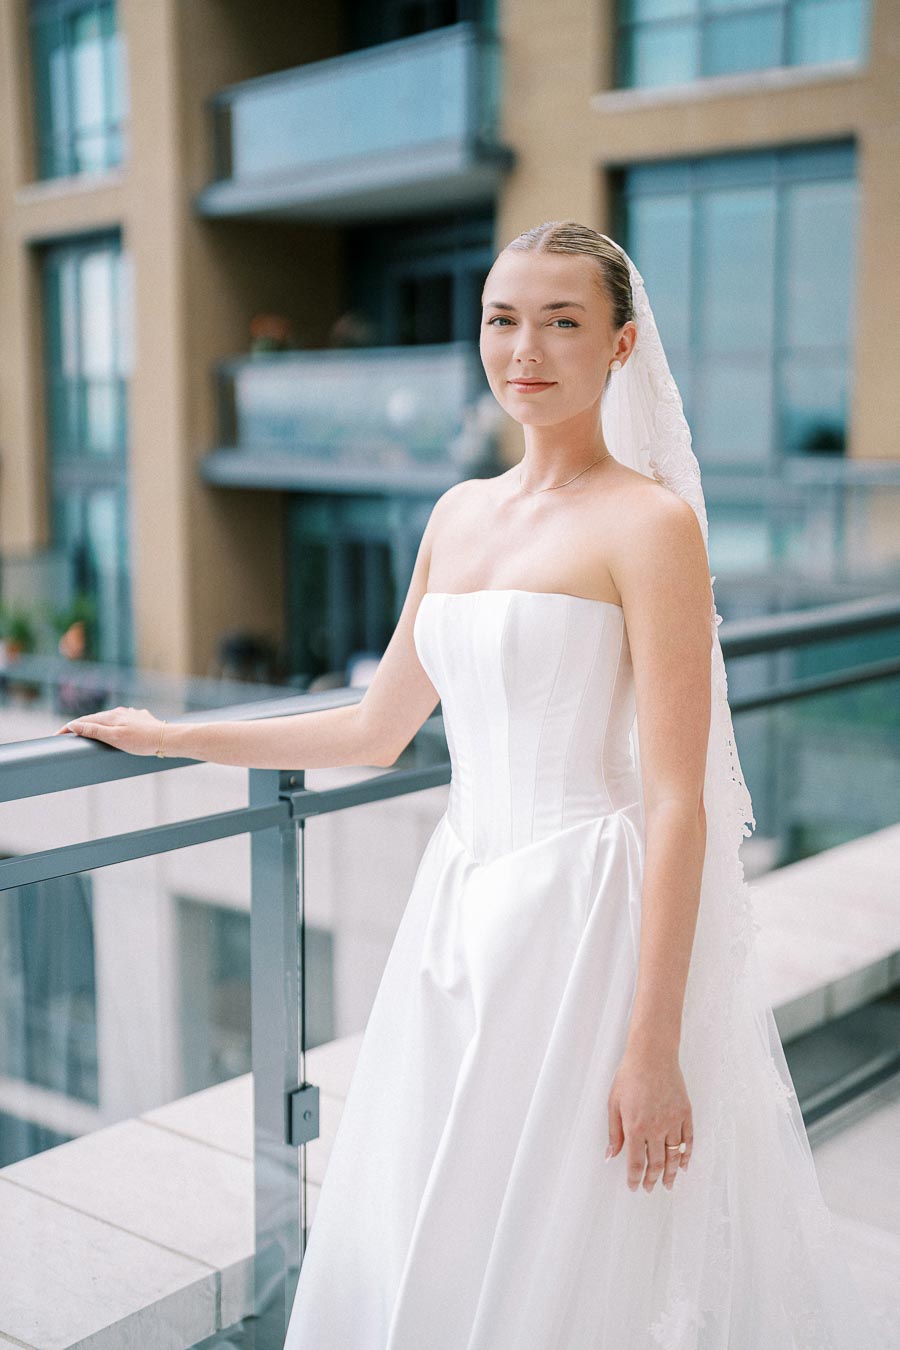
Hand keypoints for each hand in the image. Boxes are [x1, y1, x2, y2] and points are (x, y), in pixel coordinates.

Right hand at [54, 706, 166, 756]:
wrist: (167, 739)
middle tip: (68, 735)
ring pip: (109, 719)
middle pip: (95, 719)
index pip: (84, 721)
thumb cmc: (141, 741)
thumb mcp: (114, 738)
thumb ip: (94, 730)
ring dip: (97, 725)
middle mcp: (120, 712)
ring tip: (88, 732)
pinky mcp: (140, 719)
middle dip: (81, 726)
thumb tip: (74, 725)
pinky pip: (122, 721)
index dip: (70, 728)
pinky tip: (115, 730)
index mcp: (111, 717)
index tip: (57, 735)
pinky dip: (112, 726)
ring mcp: (131, 715)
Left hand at [605, 1044, 692, 1192]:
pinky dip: (686, 1156)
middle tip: (650, 1189)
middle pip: (655, 1164)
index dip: (635, 1179)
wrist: (652, 1055)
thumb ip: (613, 1132)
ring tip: (667, 1184)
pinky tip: (683, 1165)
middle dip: (652, 1180)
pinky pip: (688, 1140)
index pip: (636, 1163)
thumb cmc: (629, 1076)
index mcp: (635, 1127)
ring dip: (670, 1174)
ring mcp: (673, 1121)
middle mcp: (655, 1128)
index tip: (634, 1187)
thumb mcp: (613, 1103)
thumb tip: (610, 1156)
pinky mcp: (685, 1113)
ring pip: (673, 1156)